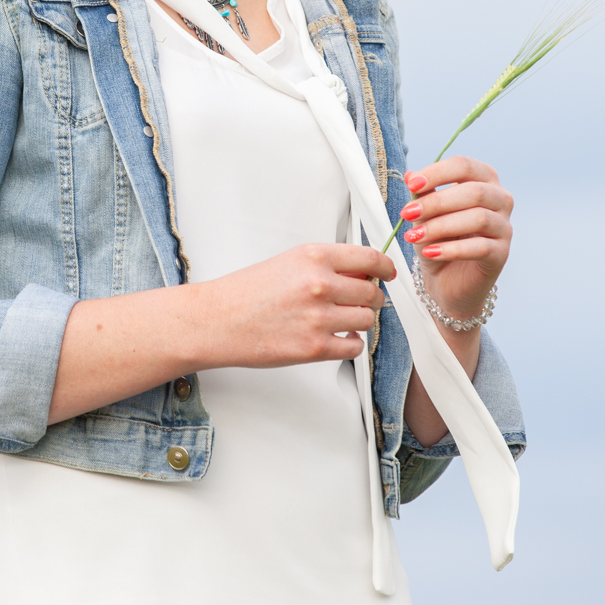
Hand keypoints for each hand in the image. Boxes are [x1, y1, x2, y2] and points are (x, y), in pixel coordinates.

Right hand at [50, 242, 394, 423]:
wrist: (217, 321)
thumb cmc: (246, 292)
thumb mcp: (288, 263)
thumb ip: (326, 266)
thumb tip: (362, 275)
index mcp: (313, 256)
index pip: (370, 258)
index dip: (385, 267)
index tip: (387, 273)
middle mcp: (319, 284)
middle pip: (372, 292)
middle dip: (369, 297)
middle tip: (356, 301)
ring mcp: (319, 317)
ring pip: (366, 320)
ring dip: (358, 321)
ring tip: (337, 320)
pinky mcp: (314, 347)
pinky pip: (354, 346)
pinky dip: (349, 344)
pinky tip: (334, 338)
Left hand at [400, 155, 512, 323]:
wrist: (447, 279)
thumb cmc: (438, 238)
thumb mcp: (425, 214)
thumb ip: (422, 194)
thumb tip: (410, 175)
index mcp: (483, 180)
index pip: (464, 166)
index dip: (438, 173)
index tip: (412, 185)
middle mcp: (501, 199)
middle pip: (474, 192)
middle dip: (436, 202)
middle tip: (407, 213)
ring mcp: (505, 227)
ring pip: (479, 219)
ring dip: (441, 226)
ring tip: (413, 236)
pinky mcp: (502, 254)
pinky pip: (481, 248)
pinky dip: (451, 249)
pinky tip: (429, 252)